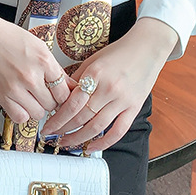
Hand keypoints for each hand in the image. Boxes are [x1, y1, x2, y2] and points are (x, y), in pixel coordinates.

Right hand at [0, 4, 76, 123]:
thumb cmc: (8, 37)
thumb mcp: (38, 46)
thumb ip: (54, 67)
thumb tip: (69, 85)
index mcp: (43, 60)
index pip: (64, 90)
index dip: (64, 96)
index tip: (60, 95)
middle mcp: (31, 75)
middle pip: (52, 104)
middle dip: (51, 101)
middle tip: (46, 95)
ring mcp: (15, 87)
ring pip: (38, 113)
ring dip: (38, 108)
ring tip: (32, 98)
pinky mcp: (1, 95)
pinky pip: (20, 117)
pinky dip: (23, 114)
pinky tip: (21, 103)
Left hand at [40, 17, 177, 150]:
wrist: (147, 47)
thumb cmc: (119, 52)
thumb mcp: (93, 61)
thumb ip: (77, 79)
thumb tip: (61, 98)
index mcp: (95, 74)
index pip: (71, 103)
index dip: (57, 119)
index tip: (48, 126)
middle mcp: (108, 88)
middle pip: (81, 117)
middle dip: (63, 129)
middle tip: (52, 136)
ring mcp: (122, 100)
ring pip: (96, 126)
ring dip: (78, 138)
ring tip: (66, 143)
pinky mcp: (134, 108)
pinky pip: (118, 131)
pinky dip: (104, 142)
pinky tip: (91, 147)